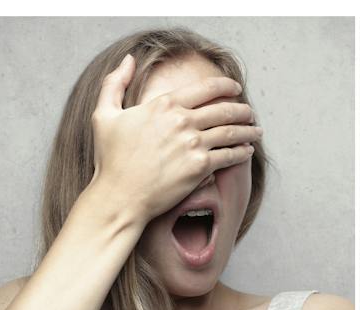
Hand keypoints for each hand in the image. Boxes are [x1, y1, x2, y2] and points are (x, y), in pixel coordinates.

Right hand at [86, 55, 262, 228]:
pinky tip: (247, 151)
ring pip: (230, 131)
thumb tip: (128, 60)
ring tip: (256, 131)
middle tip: (250, 113)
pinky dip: (241, 152)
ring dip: (247, 130)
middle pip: (224, 109)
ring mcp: (192, 144)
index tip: (235, 88)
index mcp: (165, 104)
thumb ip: (114, 84)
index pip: (207, 88)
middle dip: (242, 109)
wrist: (117, 198)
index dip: (226, 86)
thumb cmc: (109, 161)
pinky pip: (228, 155)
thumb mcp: (103, 115)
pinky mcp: (198, 167)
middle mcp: (182, 120)